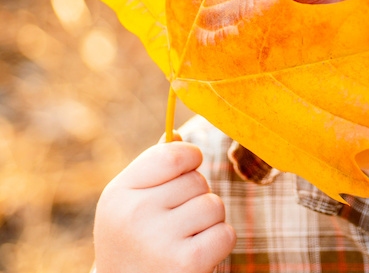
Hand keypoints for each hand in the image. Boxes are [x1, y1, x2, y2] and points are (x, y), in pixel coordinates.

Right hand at [93, 140, 235, 272]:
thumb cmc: (134, 241)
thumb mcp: (129, 204)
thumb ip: (153, 169)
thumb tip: (178, 133)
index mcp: (118, 193)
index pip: (172, 154)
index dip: (190, 158)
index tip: (186, 172)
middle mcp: (135, 214)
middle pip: (197, 180)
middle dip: (196, 197)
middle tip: (175, 223)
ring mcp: (160, 240)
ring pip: (214, 205)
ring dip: (209, 222)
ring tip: (184, 239)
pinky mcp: (187, 262)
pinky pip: (226, 233)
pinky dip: (218, 243)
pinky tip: (196, 255)